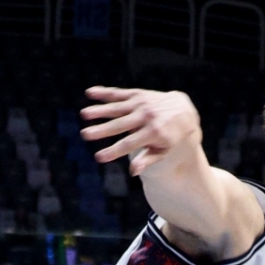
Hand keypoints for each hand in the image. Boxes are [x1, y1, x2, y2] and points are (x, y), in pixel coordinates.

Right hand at [80, 87, 200, 177]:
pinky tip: (90, 93)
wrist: (181, 110)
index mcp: (153, 133)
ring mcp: (141, 104)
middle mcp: (146, 116)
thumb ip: (147, 160)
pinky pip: (118, 94)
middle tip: (85, 135)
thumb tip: (133, 172)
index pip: (129, 144)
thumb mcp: (163, 151)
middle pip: (120, 125)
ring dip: (99, 110)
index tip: (98, 157)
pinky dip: (104, 93)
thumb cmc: (169, 137)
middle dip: (102, 130)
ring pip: (117, 108)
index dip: (113, 151)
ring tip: (83, 114)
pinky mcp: (137, 94)